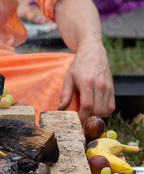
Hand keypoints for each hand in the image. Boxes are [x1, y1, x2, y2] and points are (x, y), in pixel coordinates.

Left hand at [53, 0, 114, 123]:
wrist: (93, 52)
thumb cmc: (79, 65)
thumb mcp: (68, 77)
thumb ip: (65, 94)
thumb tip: (61, 108)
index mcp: (87, 82)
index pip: (88, 105)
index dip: (82, 116)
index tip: (77, 122)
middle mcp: (100, 85)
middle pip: (98, 110)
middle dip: (89, 118)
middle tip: (81, 119)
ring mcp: (108, 87)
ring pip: (106, 110)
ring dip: (97, 116)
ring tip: (87, 114)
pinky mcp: (112, 88)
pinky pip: (112, 106)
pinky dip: (105, 111)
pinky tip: (96, 110)